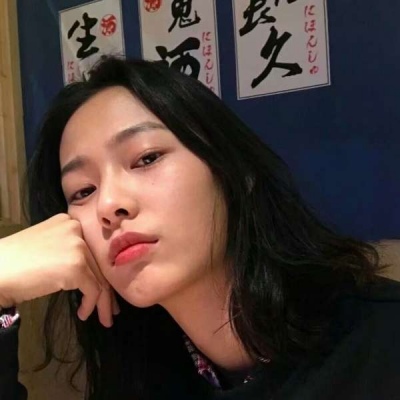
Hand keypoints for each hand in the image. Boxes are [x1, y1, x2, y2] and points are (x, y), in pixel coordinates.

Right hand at [0, 214, 118, 326]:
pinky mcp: (76, 265)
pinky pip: (93, 289)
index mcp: (69, 221)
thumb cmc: (13, 262)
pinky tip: (82, 314)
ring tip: (103, 318)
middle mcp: (77, 229)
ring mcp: (78, 246)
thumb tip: (87, 272)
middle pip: (97, 264)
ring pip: (99, 278)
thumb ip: (67, 251)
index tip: (103, 289)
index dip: (99, 271)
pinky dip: (90, 304)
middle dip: (105, 289)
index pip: (91, 250)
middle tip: (110, 308)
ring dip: (102, 302)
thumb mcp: (46, 246)